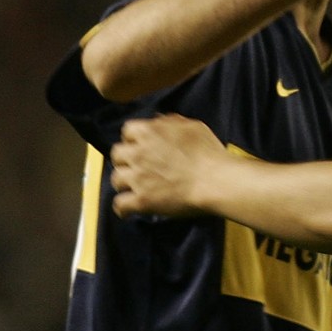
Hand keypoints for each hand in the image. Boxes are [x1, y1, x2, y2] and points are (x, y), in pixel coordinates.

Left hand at [109, 114, 228, 217]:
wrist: (216, 181)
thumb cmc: (209, 152)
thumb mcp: (193, 127)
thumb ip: (171, 122)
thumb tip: (157, 121)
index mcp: (149, 132)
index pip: (127, 131)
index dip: (134, 139)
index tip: (143, 145)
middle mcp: (137, 154)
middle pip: (117, 155)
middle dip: (126, 160)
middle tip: (139, 166)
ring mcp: (137, 178)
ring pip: (115, 180)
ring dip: (125, 183)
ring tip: (136, 187)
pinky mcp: (142, 201)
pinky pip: (120, 205)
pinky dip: (124, 208)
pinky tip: (130, 209)